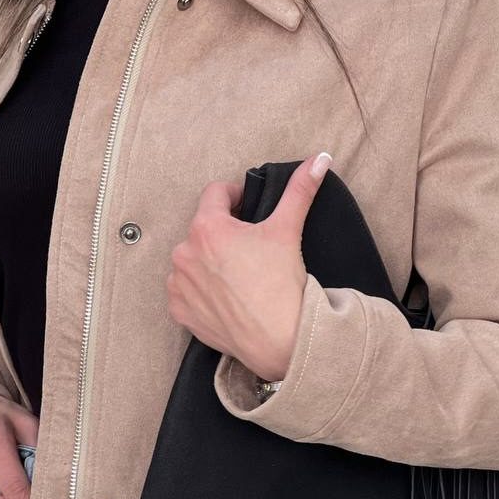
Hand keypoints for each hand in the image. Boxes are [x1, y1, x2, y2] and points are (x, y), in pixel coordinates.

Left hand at [166, 151, 332, 378]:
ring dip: (208, 262)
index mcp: (206, 227)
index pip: (216, 194)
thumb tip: (319, 159)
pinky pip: (185, 291)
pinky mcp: (179, 311)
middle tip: (249, 250)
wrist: (278, 339)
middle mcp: (184, 252)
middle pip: (203, 229)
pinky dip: (200, 291)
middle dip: (224, 234)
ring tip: (237, 276)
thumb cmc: (281, 284)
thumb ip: (300, 190)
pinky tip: (224, 297)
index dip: (236, 197)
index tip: (249, 209)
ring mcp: (178, 284)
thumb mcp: (288, 230)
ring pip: (192, 260)